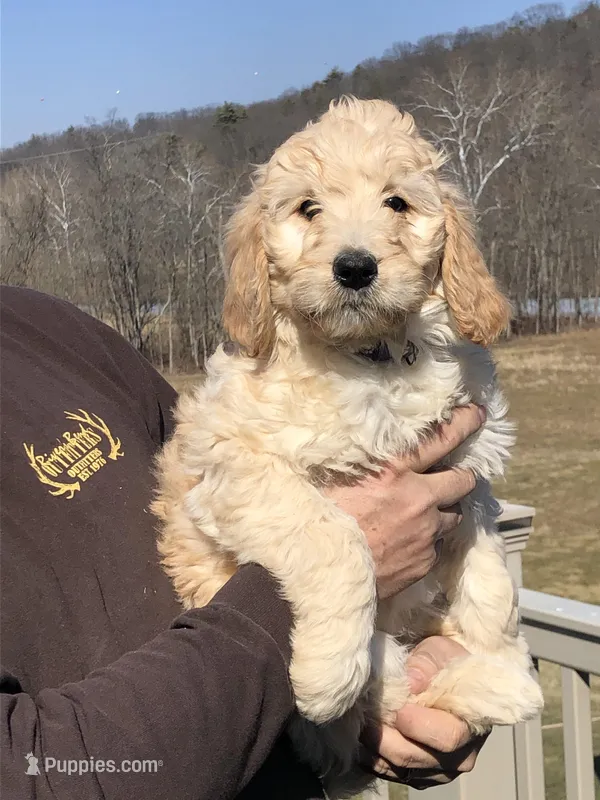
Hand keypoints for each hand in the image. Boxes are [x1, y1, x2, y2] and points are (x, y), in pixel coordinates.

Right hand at [325, 404, 484, 597]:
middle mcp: (418, 498)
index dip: (464, 423)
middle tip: (458, 476)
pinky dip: (425, 542)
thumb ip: (364, 462)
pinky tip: (404, 543)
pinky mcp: (424, 562)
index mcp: (394, 470)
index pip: (443, 438)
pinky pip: (433, 547)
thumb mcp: (336, 476)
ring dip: (442, 513)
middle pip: (462, 481)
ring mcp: (425, 533)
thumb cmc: (319, 517)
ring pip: (452, 517)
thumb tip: (367, 444)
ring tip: (423, 515)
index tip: (478, 414)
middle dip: (463, 477)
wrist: (319, 571)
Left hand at [360, 637, 488, 788]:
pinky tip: (362, 731)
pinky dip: (371, 754)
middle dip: (383, 734)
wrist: (446, 680)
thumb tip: (411, 682)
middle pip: (412, 756)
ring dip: (373, 744)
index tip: (396, 705)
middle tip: (364, 709)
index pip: (445, 737)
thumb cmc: (445, 664)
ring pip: (395, 768)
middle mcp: (458, 759)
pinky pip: (387, 772)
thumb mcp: (439, 651)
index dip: (416, 723)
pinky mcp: (416, 776)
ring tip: (360, 717)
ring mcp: (436, 772)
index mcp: (470, 727)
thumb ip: (426, 663)